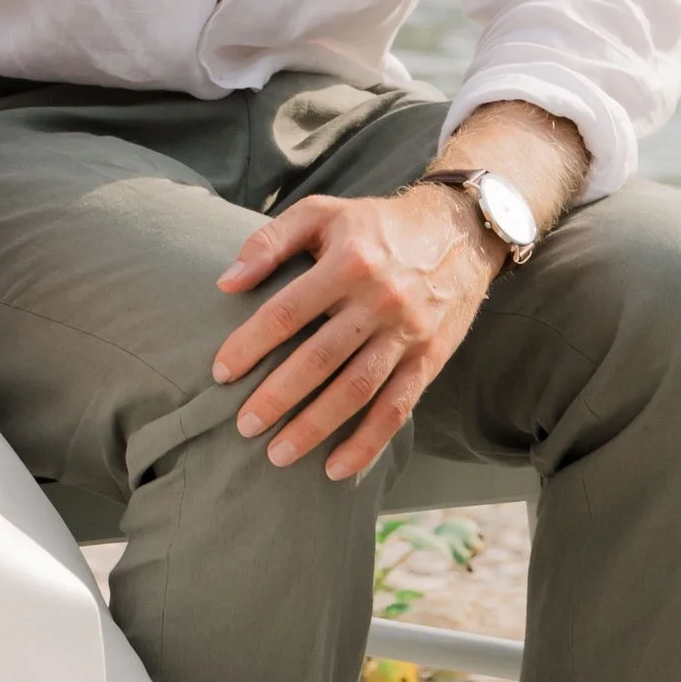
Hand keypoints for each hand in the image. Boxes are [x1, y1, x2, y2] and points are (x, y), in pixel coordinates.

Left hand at [212, 184, 496, 480]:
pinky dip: (368, 443)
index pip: (288, 311)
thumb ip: (270, 242)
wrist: (460, 231)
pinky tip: (337, 469)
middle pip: (320, 358)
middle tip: (244, 425)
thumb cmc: (376, 224)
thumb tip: (225, 282)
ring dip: (316, 427)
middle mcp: (379, 299)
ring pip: (357, 390)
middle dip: (277, 397)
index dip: (250, 344)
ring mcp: (407, 333)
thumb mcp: (322, 213)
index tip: (220, 372)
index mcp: (348, 261)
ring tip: (278, 455)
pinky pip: (397, 408)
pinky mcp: (429, 358)